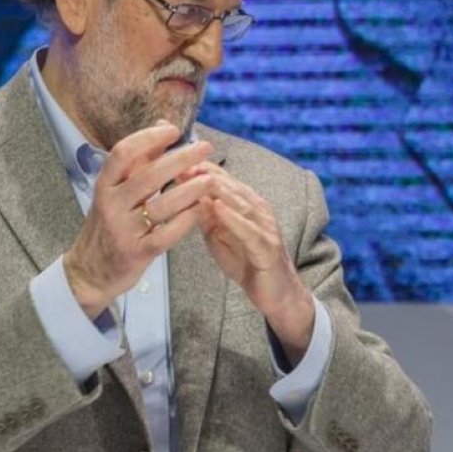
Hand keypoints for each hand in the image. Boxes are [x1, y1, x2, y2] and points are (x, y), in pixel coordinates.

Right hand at [64, 121, 213, 318]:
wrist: (89, 272)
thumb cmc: (109, 225)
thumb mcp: (116, 191)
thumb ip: (139, 160)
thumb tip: (162, 125)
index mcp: (105, 185)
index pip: (122, 153)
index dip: (148, 138)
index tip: (173, 130)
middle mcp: (111, 204)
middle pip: (148, 176)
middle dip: (180, 159)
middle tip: (205, 148)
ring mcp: (123, 230)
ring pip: (161, 205)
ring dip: (190, 190)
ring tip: (211, 179)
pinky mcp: (137, 253)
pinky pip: (166, 235)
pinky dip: (186, 221)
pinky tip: (201, 209)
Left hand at [184, 162, 314, 361]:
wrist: (276, 293)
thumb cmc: (247, 262)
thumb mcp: (219, 236)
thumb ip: (206, 216)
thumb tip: (186, 196)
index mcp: (246, 204)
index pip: (223, 180)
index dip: (200, 168)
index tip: (176, 158)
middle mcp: (258, 210)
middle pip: (231, 186)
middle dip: (205, 173)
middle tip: (181, 162)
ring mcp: (265, 227)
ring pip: (240, 203)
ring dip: (218, 189)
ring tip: (197, 177)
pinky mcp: (267, 247)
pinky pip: (249, 230)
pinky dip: (233, 217)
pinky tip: (218, 207)